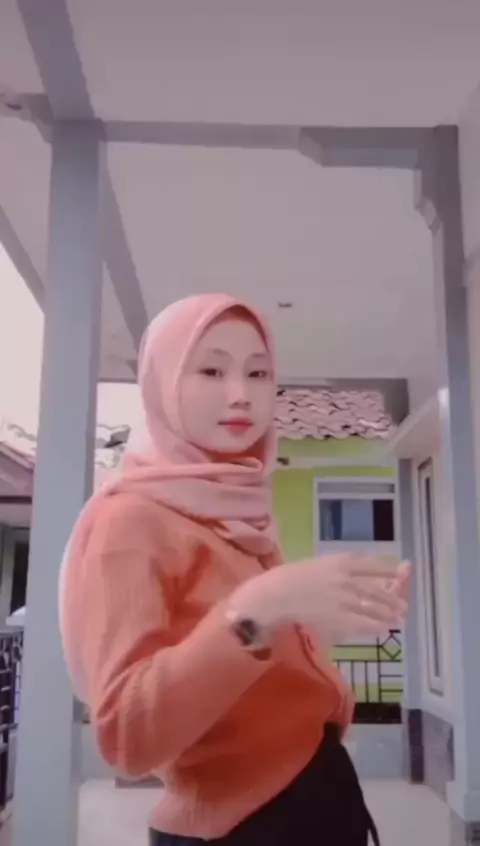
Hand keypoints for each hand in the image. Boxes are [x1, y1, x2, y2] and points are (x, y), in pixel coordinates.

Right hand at [232, 554, 408, 638]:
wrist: (276, 594)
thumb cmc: (291, 576)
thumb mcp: (317, 564)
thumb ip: (337, 568)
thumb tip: (355, 573)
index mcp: (339, 563)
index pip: (371, 566)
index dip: (388, 570)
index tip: (401, 573)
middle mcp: (345, 580)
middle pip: (374, 590)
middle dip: (391, 599)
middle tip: (403, 607)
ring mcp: (342, 600)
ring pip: (371, 608)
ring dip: (386, 614)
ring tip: (397, 620)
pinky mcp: (337, 618)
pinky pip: (360, 624)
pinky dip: (373, 627)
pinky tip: (382, 630)